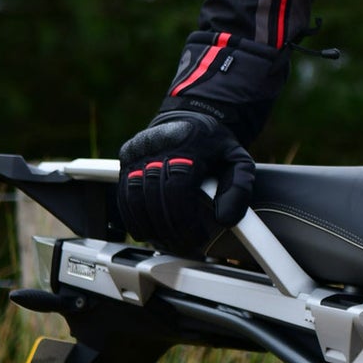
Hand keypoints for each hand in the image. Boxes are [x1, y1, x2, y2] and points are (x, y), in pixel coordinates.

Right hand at [118, 112, 255, 254]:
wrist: (192, 117)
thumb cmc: (215, 143)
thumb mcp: (239, 160)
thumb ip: (239, 189)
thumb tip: (225, 219)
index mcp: (187, 146)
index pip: (178, 189)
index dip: (185, 220)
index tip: (197, 237)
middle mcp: (157, 147)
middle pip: (154, 197)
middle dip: (168, 229)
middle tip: (183, 246)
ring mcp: (138, 152)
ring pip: (133, 198)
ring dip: (149, 227)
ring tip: (166, 242)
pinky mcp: (126, 158)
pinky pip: (123, 194)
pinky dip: (132, 217)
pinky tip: (147, 231)